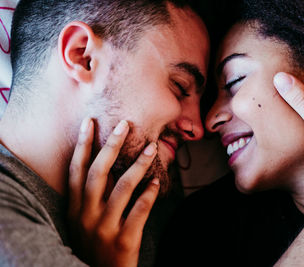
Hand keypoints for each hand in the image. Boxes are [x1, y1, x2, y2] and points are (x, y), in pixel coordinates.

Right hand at [68, 119, 159, 266]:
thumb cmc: (93, 245)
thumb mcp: (83, 221)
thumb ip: (92, 196)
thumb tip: (108, 163)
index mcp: (75, 209)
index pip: (76, 170)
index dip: (82, 145)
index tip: (89, 122)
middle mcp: (86, 216)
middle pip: (98, 172)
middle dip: (111, 145)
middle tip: (125, 124)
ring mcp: (105, 228)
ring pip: (123, 187)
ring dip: (139, 165)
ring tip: (151, 148)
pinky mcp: (124, 241)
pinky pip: (140, 211)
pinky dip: (149, 194)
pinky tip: (156, 182)